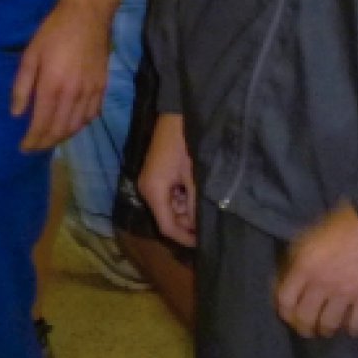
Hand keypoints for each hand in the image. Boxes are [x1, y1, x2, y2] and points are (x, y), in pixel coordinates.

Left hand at [11, 0, 112, 151]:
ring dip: (62, 137)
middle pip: (59, 130)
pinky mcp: (102, 86)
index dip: (32, 140)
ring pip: (77, 126)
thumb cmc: (53, 31)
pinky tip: (71, 125)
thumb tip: (16, 114)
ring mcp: (91, 91)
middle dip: (45, 143)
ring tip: (50, 139)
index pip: (41, 124)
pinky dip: (80, 125)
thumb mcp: (30, 54)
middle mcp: (73, 93)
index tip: (23, 148)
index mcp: (52, 85)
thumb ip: (22, 86)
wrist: (88, 15)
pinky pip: (92, 115)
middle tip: (34, 147)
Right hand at [139, 112, 198, 246]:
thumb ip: (195, 203)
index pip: (167, 226)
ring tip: (204, 201)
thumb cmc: (184, 143)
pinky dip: (183, 198)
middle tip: (209, 219)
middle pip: (168, 218)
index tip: (203, 243)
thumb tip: (200, 226)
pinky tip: (196, 190)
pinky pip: (170, 196)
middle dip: (188, 222)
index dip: (185, 237)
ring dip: (187, 209)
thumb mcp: (193, 175)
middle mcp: (147, 190)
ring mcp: (150, 183)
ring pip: (170, 207)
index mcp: (153, 191)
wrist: (176, 115)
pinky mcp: (156, 176)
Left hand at [275, 204, 357, 338]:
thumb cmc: (347, 220)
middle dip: (304, 327)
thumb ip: (302, 255)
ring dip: (326, 330)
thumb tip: (293, 273)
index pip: (284, 300)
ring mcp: (344, 293)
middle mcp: (321, 283)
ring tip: (328, 329)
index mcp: (304, 264)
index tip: (289, 314)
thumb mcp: (314, 232)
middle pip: (304, 318)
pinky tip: (352, 327)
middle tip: (308, 328)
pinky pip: (355, 325)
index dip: (285, 311)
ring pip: (328, 325)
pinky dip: (352, 329)